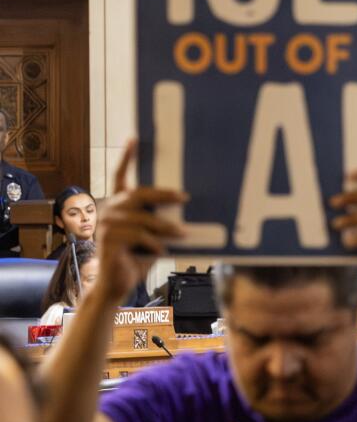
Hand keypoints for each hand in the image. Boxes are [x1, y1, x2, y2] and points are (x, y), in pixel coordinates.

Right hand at [91, 140, 185, 304]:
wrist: (118, 283)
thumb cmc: (138, 256)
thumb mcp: (153, 234)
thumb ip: (160, 218)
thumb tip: (185, 204)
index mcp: (119, 205)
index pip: (120, 176)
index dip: (127, 157)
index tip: (134, 139)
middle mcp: (110, 210)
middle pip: (139, 193)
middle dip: (164, 194)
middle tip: (185, 198)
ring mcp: (107, 224)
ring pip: (144, 219)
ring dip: (166, 228)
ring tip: (183, 234)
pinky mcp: (109, 239)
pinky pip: (139, 236)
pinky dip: (154, 243)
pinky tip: (160, 251)